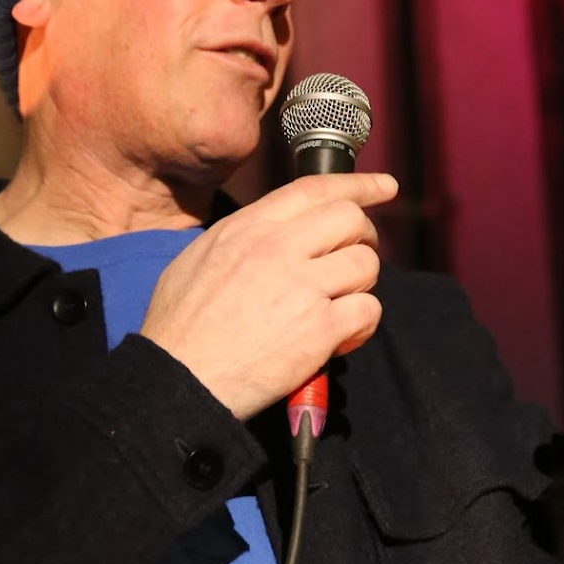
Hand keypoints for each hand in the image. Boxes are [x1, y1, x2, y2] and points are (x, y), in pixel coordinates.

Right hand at [140, 172, 397, 420]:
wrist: (178, 378)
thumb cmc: (179, 327)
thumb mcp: (198, 258)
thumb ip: (242, 236)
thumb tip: (275, 229)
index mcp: (247, 228)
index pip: (314, 188)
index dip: (358, 184)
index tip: (385, 186)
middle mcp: (276, 248)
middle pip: (350, 219)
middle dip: (364, 237)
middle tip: (356, 257)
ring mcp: (300, 287)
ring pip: (366, 264)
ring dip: (362, 284)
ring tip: (339, 304)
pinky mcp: (318, 329)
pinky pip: (368, 310)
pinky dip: (362, 324)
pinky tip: (341, 337)